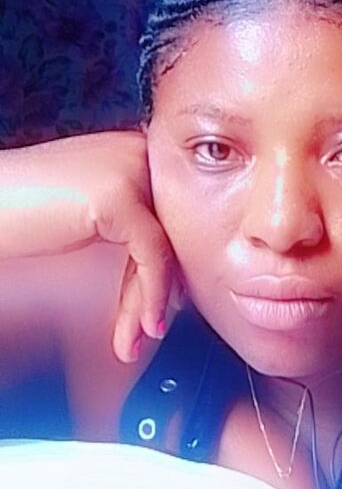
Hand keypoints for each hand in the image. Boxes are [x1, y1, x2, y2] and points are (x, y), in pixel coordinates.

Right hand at [0, 130, 178, 362]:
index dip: (164, 266)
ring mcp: (131, 169)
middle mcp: (139, 152)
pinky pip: (152, 254)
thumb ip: (132, 224)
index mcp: (135, 149)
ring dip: (150, 301)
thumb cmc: (20, 210)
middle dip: (159, 287)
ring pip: (165, 246)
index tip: (155, 306)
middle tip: (148, 329)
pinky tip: (146, 324)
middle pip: (172, 230)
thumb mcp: (92, 213)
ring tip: (135, 339)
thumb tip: (174, 272)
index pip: (171, 214)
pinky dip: (151, 295)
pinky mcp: (117, 196)